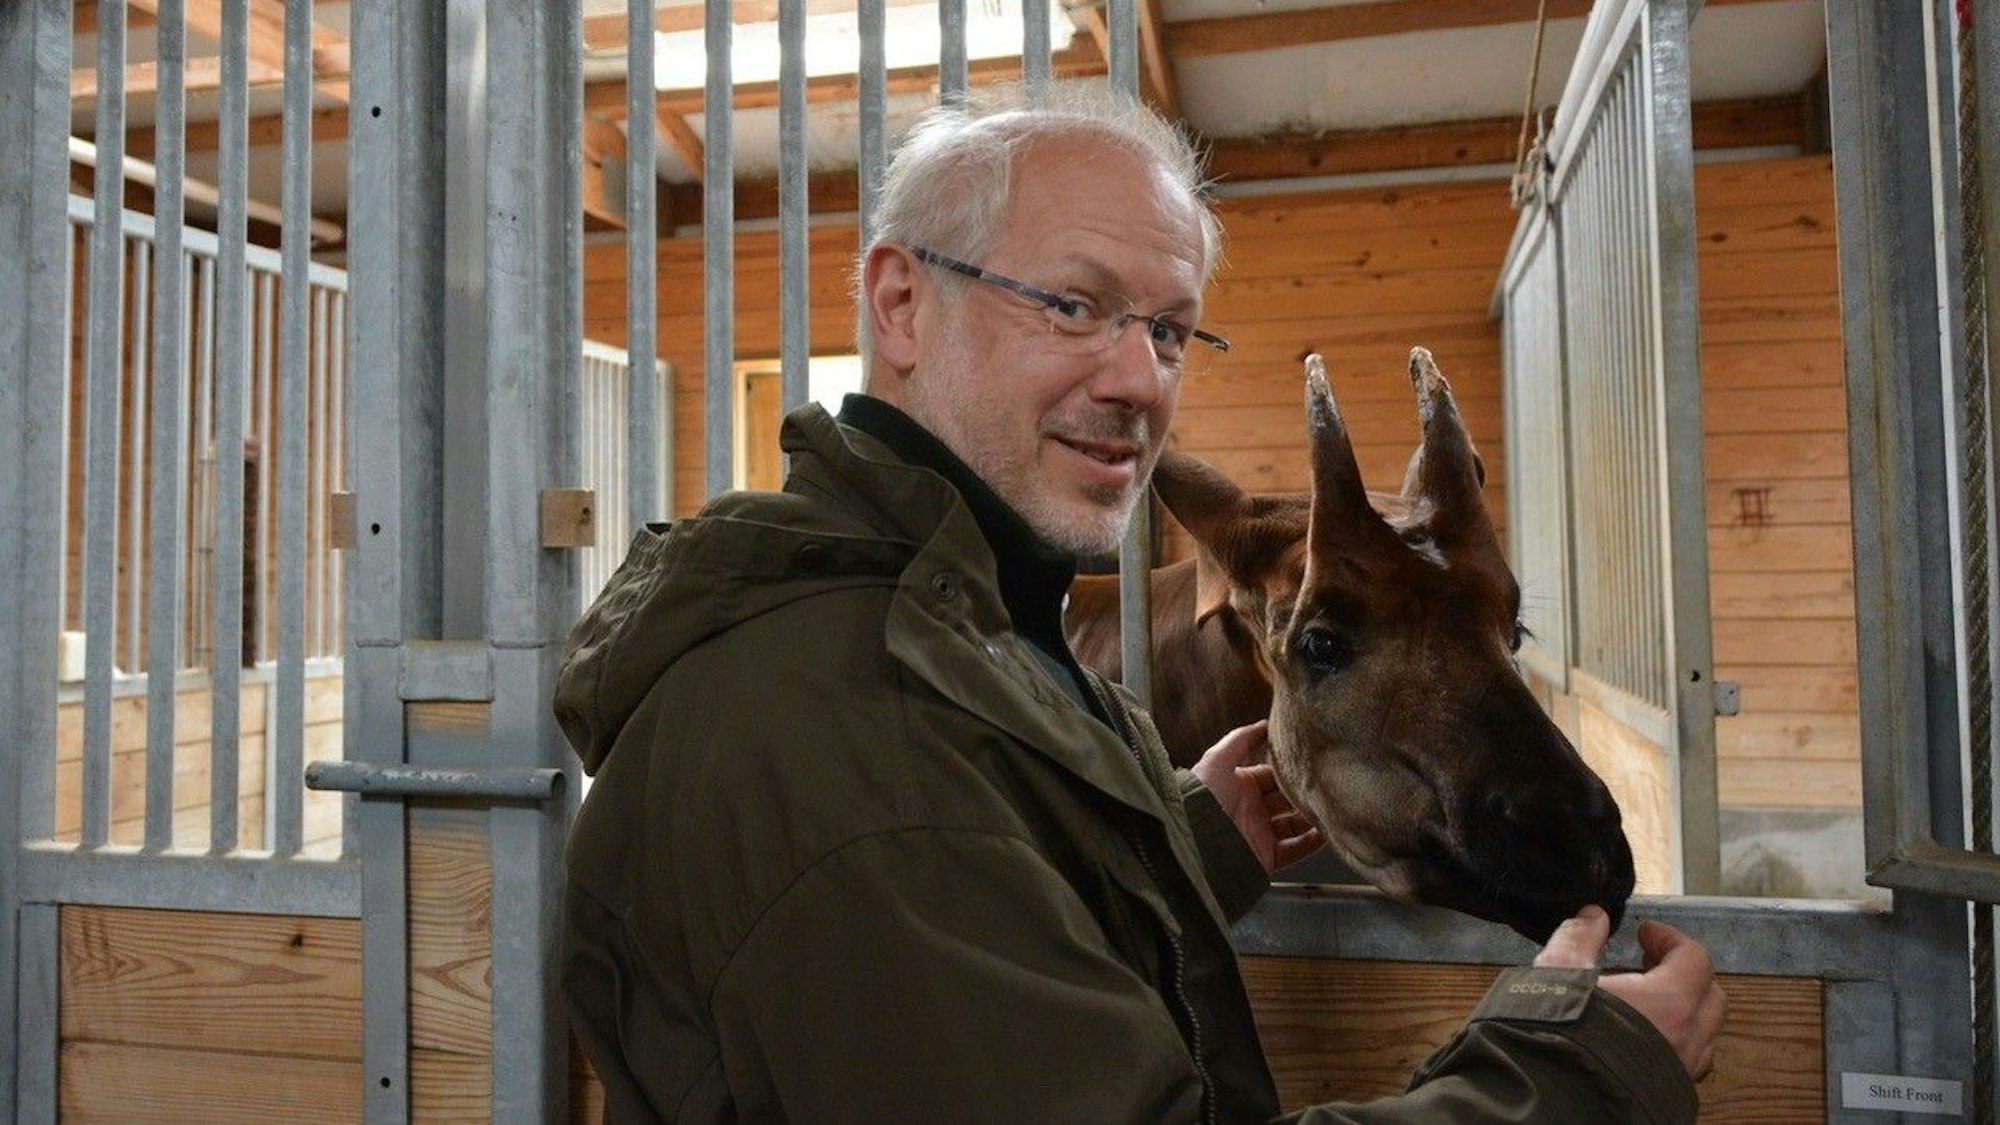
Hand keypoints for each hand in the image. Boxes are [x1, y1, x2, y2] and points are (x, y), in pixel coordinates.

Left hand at [1192, 721, 1322, 872]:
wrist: (1193, 840)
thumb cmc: (1201, 797)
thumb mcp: (1217, 760)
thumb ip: (1241, 740)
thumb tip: (1265, 724)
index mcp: (1240, 786)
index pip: (1272, 774)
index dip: (1290, 769)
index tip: (1313, 761)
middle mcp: (1252, 809)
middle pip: (1287, 799)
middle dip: (1305, 792)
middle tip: (1328, 783)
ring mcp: (1260, 833)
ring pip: (1296, 824)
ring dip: (1314, 816)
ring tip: (1334, 806)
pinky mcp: (1267, 857)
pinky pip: (1296, 849)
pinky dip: (1313, 842)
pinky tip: (1328, 831)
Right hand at [1535, 905, 1726, 1080]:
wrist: (1549, 1095)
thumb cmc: (1560, 1033)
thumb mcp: (1560, 970)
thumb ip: (1580, 936)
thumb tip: (1593, 917)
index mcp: (1672, 1002)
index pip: (1694, 958)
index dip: (1670, 938)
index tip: (1645, 934)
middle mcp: (1687, 1038)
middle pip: (1710, 994)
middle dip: (1684, 972)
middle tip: (1649, 962)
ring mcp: (1681, 1069)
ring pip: (1703, 1033)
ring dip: (1683, 1010)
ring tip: (1645, 1001)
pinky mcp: (1668, 1093)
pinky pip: (1687, 1061)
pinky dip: (1674, 1041)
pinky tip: (1641, 1036)